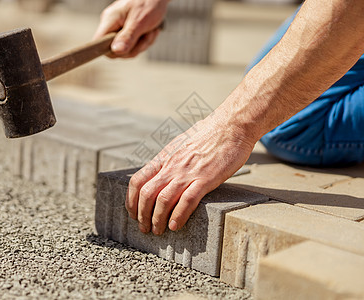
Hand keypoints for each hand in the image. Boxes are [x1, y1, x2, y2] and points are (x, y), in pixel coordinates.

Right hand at [93, 0, 168, 57]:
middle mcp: (112, 26)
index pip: (99, 43)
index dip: (111, 51)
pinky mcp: (128, 33)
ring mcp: (120, 30)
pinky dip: (146, 41)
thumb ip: (128, 36)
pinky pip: (135, 47)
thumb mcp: (140, 21)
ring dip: (143, 43)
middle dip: (135, 48)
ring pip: (128, 51)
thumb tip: (116, 51)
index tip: (126, 49)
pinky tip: (151, 30)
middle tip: (147, 35)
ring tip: (151, 30)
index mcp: (110, 20)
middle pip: (116, 51)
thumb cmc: (149, 2)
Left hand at [125, 110, 255, 234]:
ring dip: (157, 219)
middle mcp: (172, 166)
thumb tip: (165, 169)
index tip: (133, 213)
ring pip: (163, 200)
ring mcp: (187, 172)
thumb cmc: (210, 134)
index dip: (131, 200)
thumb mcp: (182, 144)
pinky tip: (175, 226)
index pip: (138, 181)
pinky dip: (178, 216)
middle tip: (144, 228)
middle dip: (141, 215)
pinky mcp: (205, 179)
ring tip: (158, 231)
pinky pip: (187, 201)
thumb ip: (172, 159)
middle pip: (146, 194)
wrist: (231, 125)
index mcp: (165, 157)